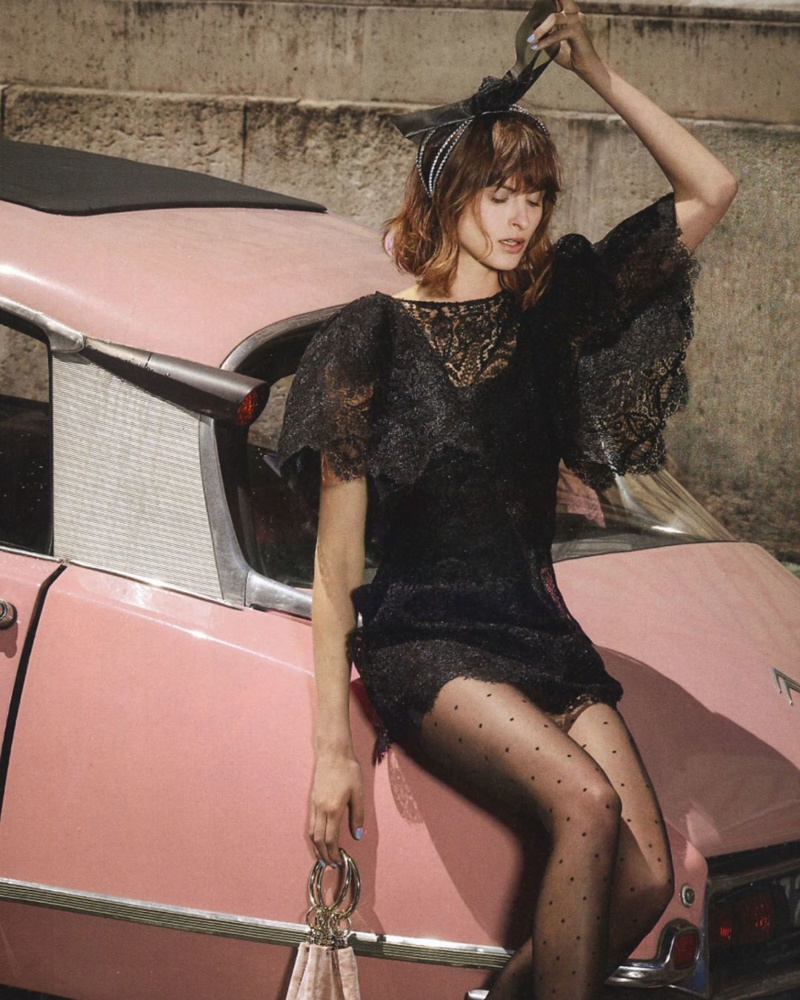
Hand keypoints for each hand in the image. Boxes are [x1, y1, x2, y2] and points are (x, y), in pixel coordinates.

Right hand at [309, 750, 364, 865]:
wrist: (333, 753)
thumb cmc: (349, 770)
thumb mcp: (359, 793)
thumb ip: (358, 815)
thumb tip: (357, 835)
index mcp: (333, 809)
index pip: (330, 839)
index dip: (334, 853)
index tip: (339, 862)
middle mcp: (320, 809)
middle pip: (318, 840)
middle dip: (324, 855)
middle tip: (331, 865)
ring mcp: (314, 804)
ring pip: (312, 832)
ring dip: (317, 848)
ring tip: (323, 858)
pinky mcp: (312, 800)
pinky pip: (310, 823)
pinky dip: (314, 836)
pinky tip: (319, 839)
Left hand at [528, 0, 603, 78]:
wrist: (586, 67)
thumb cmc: (571, 55)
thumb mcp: (553, 44)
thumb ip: (545, 34)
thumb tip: (534, 24)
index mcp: (569, 13)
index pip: (559, 0)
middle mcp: (574, 13)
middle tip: (535, 4)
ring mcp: (577, 20)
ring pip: (554, 18)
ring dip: (540, 29)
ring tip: (530, 40)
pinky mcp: (578, 32)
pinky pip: (558, 34)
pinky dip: (546, 41)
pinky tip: (536, 47)